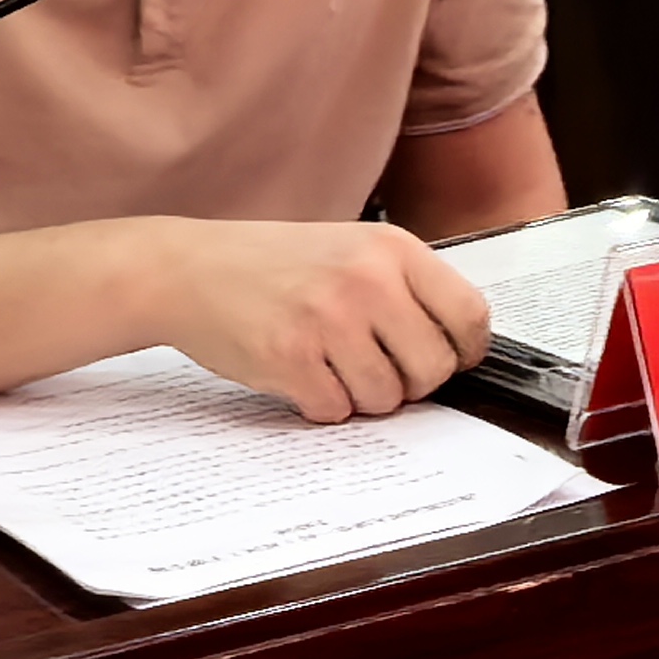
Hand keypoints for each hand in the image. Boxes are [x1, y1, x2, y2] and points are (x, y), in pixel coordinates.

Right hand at [147, 218, 489, 422]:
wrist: (190, 269)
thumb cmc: (275, 263)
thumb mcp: (354, 248)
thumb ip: (405, 287)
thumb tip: (456, 345)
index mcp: (393, 249)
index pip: (469, 315)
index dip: (465, 351)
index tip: (451, 360)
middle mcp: (367, 281)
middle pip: (433, 367)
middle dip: (414, 383)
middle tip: (384, 371)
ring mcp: (328, 321)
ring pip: (386, 397)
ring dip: (364, 397)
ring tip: (335, 368)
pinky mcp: (289, 359)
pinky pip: (335, 410)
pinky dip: (323, 405)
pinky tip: (303, 375)